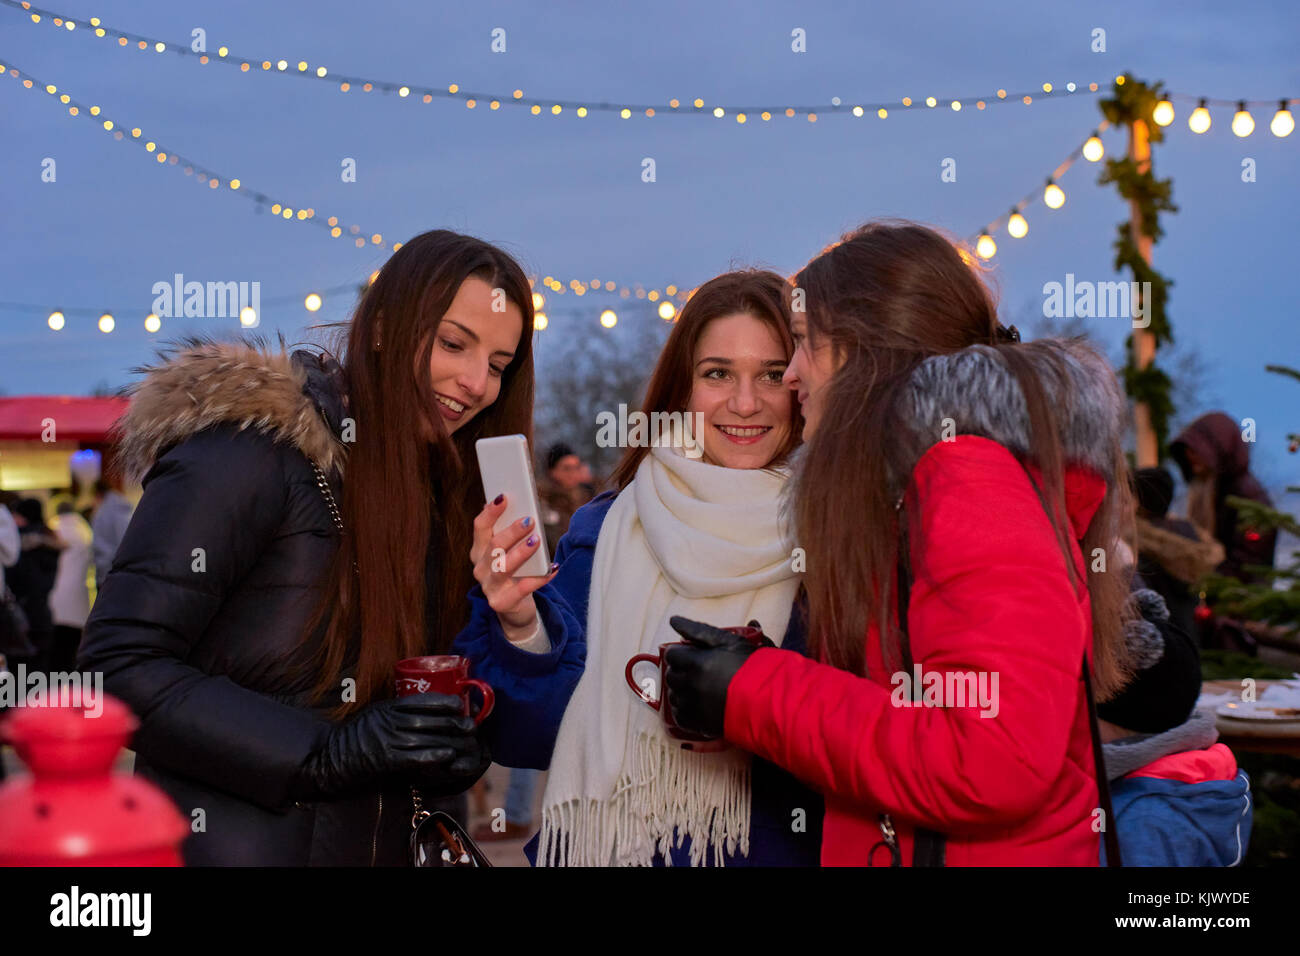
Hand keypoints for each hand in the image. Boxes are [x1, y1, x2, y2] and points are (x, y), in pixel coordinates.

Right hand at [295, 693, 490, 800]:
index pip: (419, 700)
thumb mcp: (374, 715)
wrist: (331, 760)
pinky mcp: (385, 759)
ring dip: (448, 738)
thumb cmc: (355, 739)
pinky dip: (432, 755)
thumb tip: (426, 710)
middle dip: (452, 721)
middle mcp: (387, 720)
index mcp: (386, 707)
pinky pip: (414, 756)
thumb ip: (396, 711)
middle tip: (471, 725)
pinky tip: (447, 755)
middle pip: (427, 718)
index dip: (443, 701)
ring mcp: (386, 739)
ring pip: (424, 736)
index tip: (461, 704)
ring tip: (466, 739)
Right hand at [470, 494, 557, 638]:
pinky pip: (522, 589)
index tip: (504, 496)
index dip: (490, 512)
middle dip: (511, 531)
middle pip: (493, 546)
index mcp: (479, 551)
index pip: (480, 527)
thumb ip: (510, 533)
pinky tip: (553, 568)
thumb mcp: (509, 552)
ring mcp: (489, 587)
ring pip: (502, 567)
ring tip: (536, 541)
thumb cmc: (515, 573)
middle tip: (529, 520)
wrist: (515, 608)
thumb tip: (521, 508)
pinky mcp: (501, 603)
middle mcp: (480, 568)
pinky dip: (539, 578)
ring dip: (520, 552)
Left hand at [663, 616, 773, 738]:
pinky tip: (697, 704)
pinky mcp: (700, 724)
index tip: (688, 654)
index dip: (679, 653)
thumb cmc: (752, 667)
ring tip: (697, 687)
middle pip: (671, 675)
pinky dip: (684, 710)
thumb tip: (673, 620)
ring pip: (673, 696)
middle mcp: (692, 686)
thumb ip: (698, 630)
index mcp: (697, 663)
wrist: (768, 700)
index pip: (671, 655)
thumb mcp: (729, 641)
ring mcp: (694, 707)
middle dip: (679, 670)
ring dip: (681, 690)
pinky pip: (680, 716)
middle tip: (694, 669)